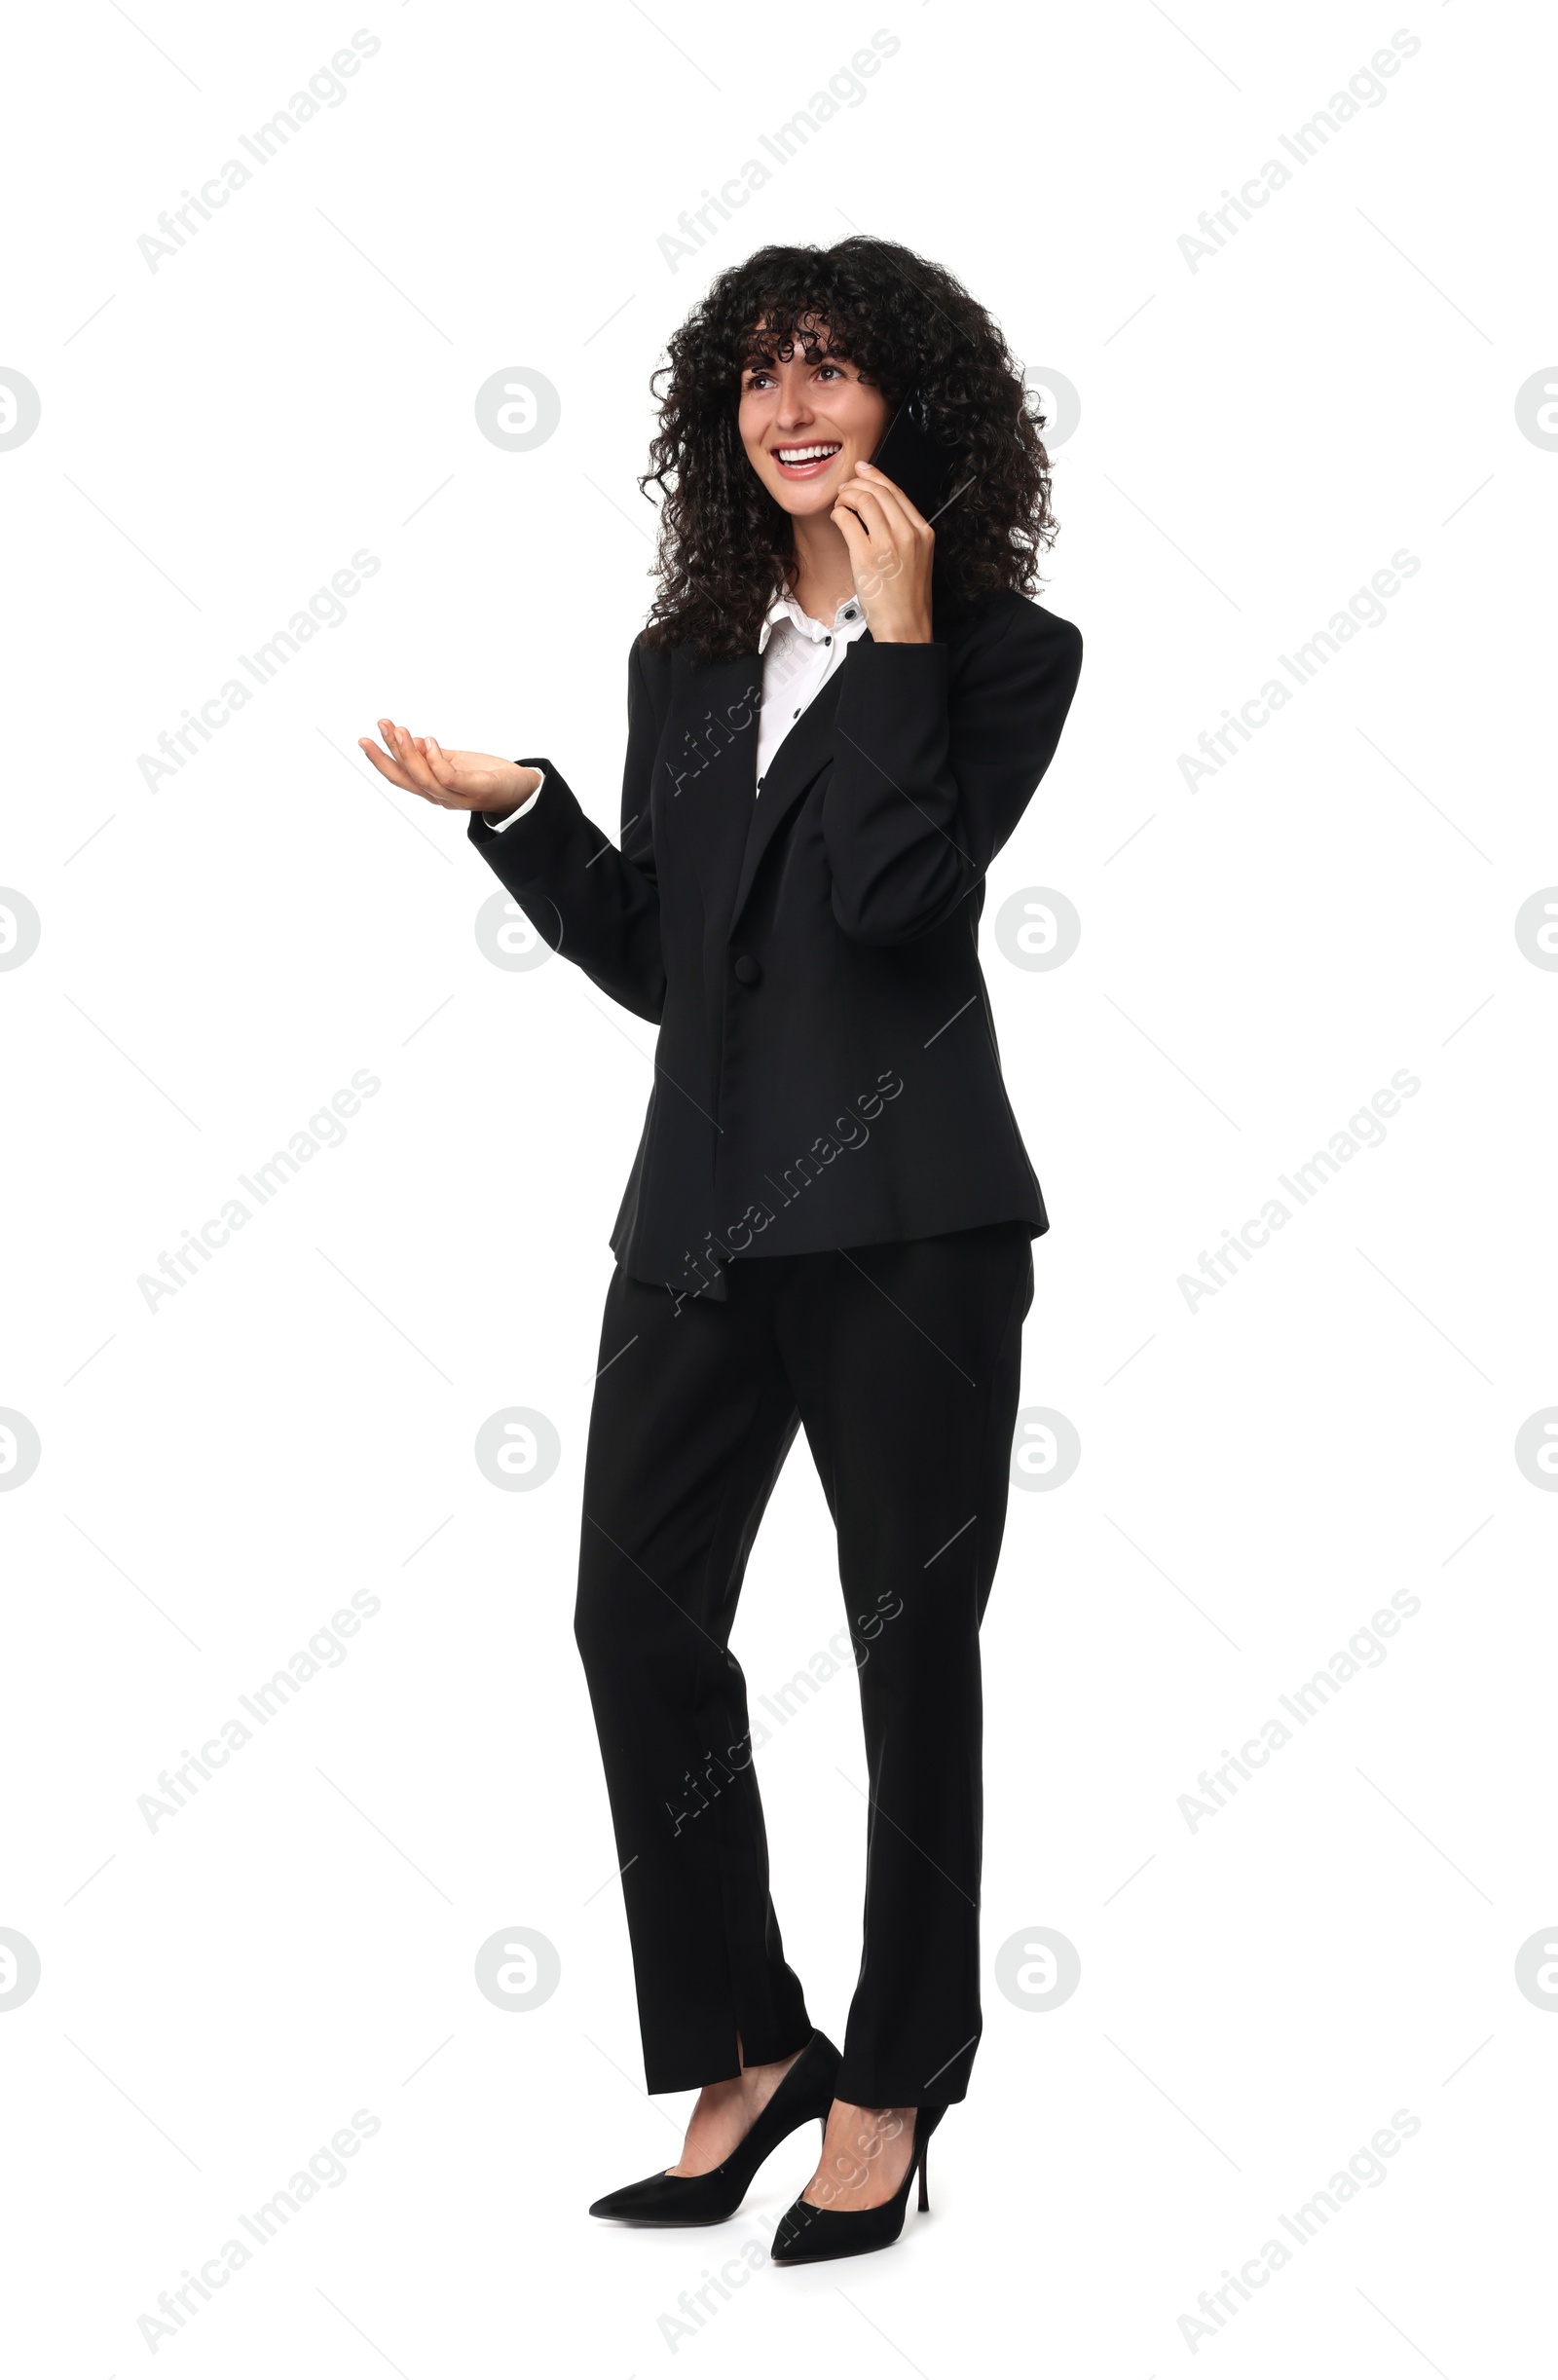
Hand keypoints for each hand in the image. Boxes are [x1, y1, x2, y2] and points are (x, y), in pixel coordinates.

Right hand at [358, 720, 539, 818]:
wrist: (521, 789)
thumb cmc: (486, 775)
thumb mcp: (453, 761)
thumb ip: (431, 755)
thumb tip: (409, 740)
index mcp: (432, 788)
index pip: (399, 776)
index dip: (380, 760)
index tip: (364, 738)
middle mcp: (440, 796)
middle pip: (407, 778)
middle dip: (390, 752)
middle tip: (382, 726)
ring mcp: (456, 797)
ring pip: (424, 778)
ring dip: (409, 753)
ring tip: (401, 730)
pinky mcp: (474, 790)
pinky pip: (448, 778)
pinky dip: (435, 760)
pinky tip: (430, 741)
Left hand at [829, 461, 933, 643]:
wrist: (906, 627)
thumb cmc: (907, 599)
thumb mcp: (918, 559)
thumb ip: (905, 534)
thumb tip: (879, 511)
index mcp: (923, 532)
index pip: (897, 493)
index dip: (877, 476)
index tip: (863, 470)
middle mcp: (908, 534)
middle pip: (880, 492)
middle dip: (858, 483)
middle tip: (845, 487)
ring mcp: (888, 544)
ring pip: (864, 500)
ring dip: (847, 496)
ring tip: (840, 502)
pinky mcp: (867, 556)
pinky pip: (848, 520)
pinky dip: (839, 513)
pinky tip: (837, 518)